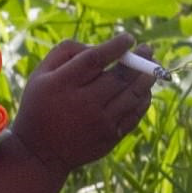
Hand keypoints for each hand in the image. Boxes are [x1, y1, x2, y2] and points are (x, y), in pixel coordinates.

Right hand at [12, 32, 155, 171]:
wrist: (39, 154)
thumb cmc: (40, 106)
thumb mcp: (40, 75)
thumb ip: (66, 52)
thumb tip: (100, 46)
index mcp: (64, 84)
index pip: (96, 59)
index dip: (116, 46)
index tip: (128, 38)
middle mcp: (83, 103)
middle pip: (119, 77)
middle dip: (139, 60)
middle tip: (147, 49)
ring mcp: (99, 123)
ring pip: (132, 95)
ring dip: (146, 78)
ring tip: (152, 67)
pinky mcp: (109, 138)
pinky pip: (134, 115)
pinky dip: (142, 100)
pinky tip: (144, 90)